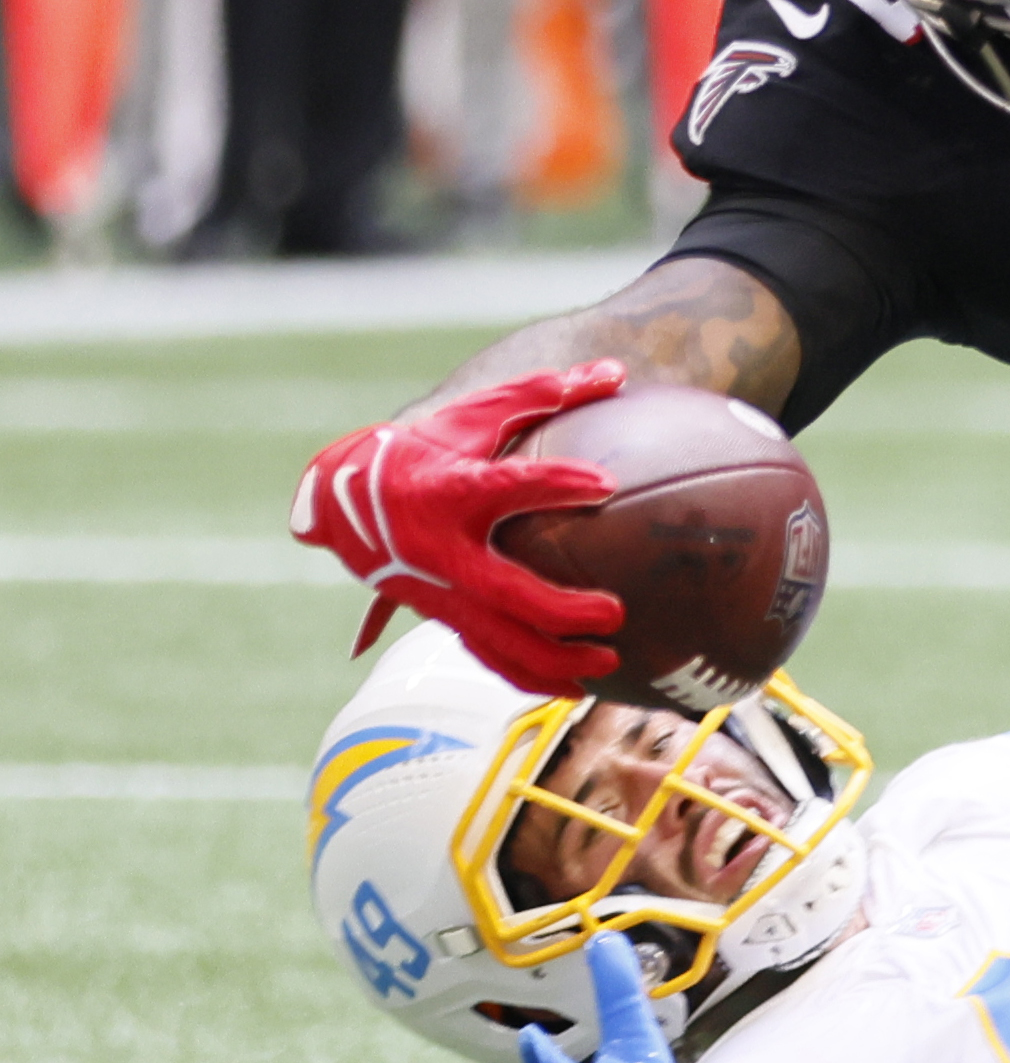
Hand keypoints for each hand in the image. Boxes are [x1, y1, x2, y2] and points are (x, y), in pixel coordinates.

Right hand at [290, 362, 629, 691]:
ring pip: (498, 639)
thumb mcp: (472, 416)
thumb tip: (614, 371)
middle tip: (614, 613)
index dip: (555, 484)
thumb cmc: (423, 450)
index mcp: (450, 491)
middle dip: (562, 610)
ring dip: (553, 660)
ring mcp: (437, 590)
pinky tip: (572, 690)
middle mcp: (441, 549)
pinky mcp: (439, 613)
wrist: (341, 499)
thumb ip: (541, 395)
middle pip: (506, 592)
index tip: (605, 484)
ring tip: (607, 666)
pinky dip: (527, 675)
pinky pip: (486, 653)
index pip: (507, 487)